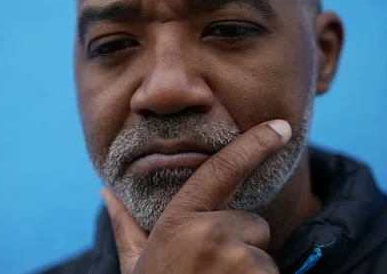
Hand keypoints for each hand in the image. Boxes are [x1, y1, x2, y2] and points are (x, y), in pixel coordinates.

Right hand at [101, 119, 291, 273]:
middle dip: (240, 246)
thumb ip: (125, 226)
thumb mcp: (136, 263)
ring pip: (263, 255)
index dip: (253, 145)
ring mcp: (237, 260)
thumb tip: (105, 191)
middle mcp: (209, 234)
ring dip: (249, 272)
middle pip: (252, 224)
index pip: (221, 171)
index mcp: (179, 222)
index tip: (281, 127)